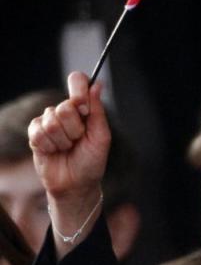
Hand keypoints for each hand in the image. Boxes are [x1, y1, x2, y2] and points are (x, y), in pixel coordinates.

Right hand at [27, 72, 110, 249]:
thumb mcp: (101, 136)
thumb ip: (97, 111)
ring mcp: (49, 121)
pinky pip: (37, 131)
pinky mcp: (35, 133)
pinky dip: (48, 145)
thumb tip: (98, 84)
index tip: (83, 107)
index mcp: (85, 108)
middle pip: (64, 106)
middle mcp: (66, 111)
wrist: (75, 184)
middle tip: (78, 140)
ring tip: (67, 148)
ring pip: (50, 120)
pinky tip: (54, 151)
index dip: (78, 90)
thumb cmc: (92, 161)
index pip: (77, 81)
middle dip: (74, 128)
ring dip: (62, 139)